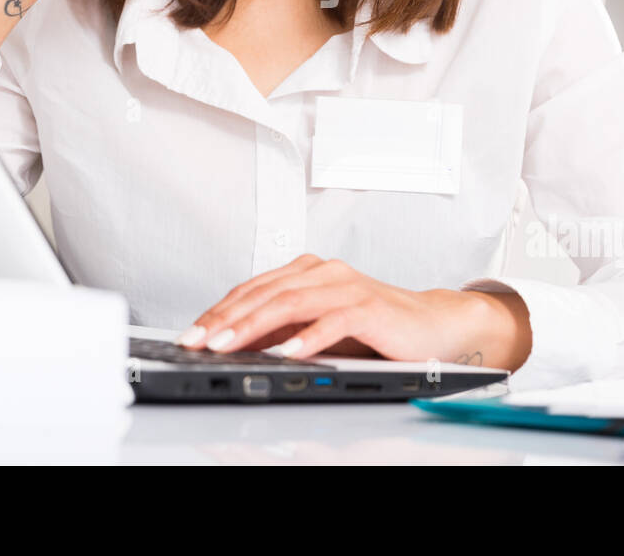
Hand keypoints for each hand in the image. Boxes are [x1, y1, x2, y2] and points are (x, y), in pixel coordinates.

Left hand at [177, 254, 532, 371]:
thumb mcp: (317, 329)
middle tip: (197, 341)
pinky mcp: (370, 307)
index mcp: (306, 272)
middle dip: (225, 319)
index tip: (190, 335)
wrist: (433, 326)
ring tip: (229, 345)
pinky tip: (289, 352)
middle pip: (264, 293)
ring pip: (291, 302)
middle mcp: (324, 272)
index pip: (252, 289)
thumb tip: (233, 344)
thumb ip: (281, 330)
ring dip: (255, 326)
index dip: (218, 311)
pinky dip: (309, 337)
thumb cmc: (374, 329)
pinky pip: (334, 320)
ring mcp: (347, 286)